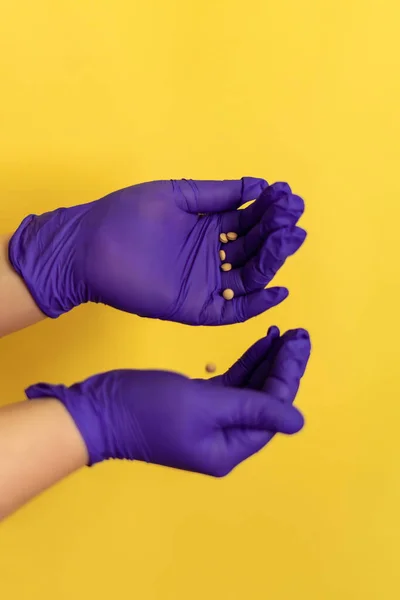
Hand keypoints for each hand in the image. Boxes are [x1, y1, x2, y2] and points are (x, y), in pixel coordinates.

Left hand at [9, 178, 305, 324]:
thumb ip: (217, 193)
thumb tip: (258, 184)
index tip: (288, 194)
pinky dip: (256, 304)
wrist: (88, 246)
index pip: (250, 218)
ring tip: (290, 238)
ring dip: (272, 260)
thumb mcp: (177, 195)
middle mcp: (212, 255)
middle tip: (294, 217)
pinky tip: (277, 290)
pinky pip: (232, 310)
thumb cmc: (126, 215)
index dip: (270, 208)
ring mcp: (206, 282)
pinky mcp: (195, 308)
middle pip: (255, 246)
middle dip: (277, 231)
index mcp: (209, 226)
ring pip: (249, 275)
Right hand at [26, 328, 310, 476]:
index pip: (272, 411)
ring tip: (286, 333)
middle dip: (283, 366)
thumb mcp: (204, 406)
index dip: (287, 376)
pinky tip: (262, 342)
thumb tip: (298, 421)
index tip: (297, 343)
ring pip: (251, 388)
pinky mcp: (199, 402)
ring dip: (268, 361)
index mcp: (230, 447)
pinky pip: (232, 382)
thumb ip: (252, 408)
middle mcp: (226, 437)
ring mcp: (212, 419)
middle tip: (300, 334)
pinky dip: (247, 363)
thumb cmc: (150, 409)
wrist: (98, 411)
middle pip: (266, 399)